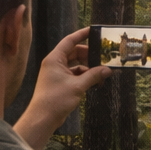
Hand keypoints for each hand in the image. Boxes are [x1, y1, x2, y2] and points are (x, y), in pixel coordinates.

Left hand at [15, 27, 109, 149]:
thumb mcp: (78, 86)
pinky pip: (75, 74)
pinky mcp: (60, 83)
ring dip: (88, 67)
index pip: (70, 41)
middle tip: (103, 57)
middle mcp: (55, 64)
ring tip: (102, 71)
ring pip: (76, 64)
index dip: (82, 34)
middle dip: (89, 55)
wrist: (43, 118)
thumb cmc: (56, 99)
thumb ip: (93, 75)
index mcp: (55, 59)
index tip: (94, 31)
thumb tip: (108, 70)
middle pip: (75, 52)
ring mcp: (57, 73)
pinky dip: (85, 76)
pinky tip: (95, 81)